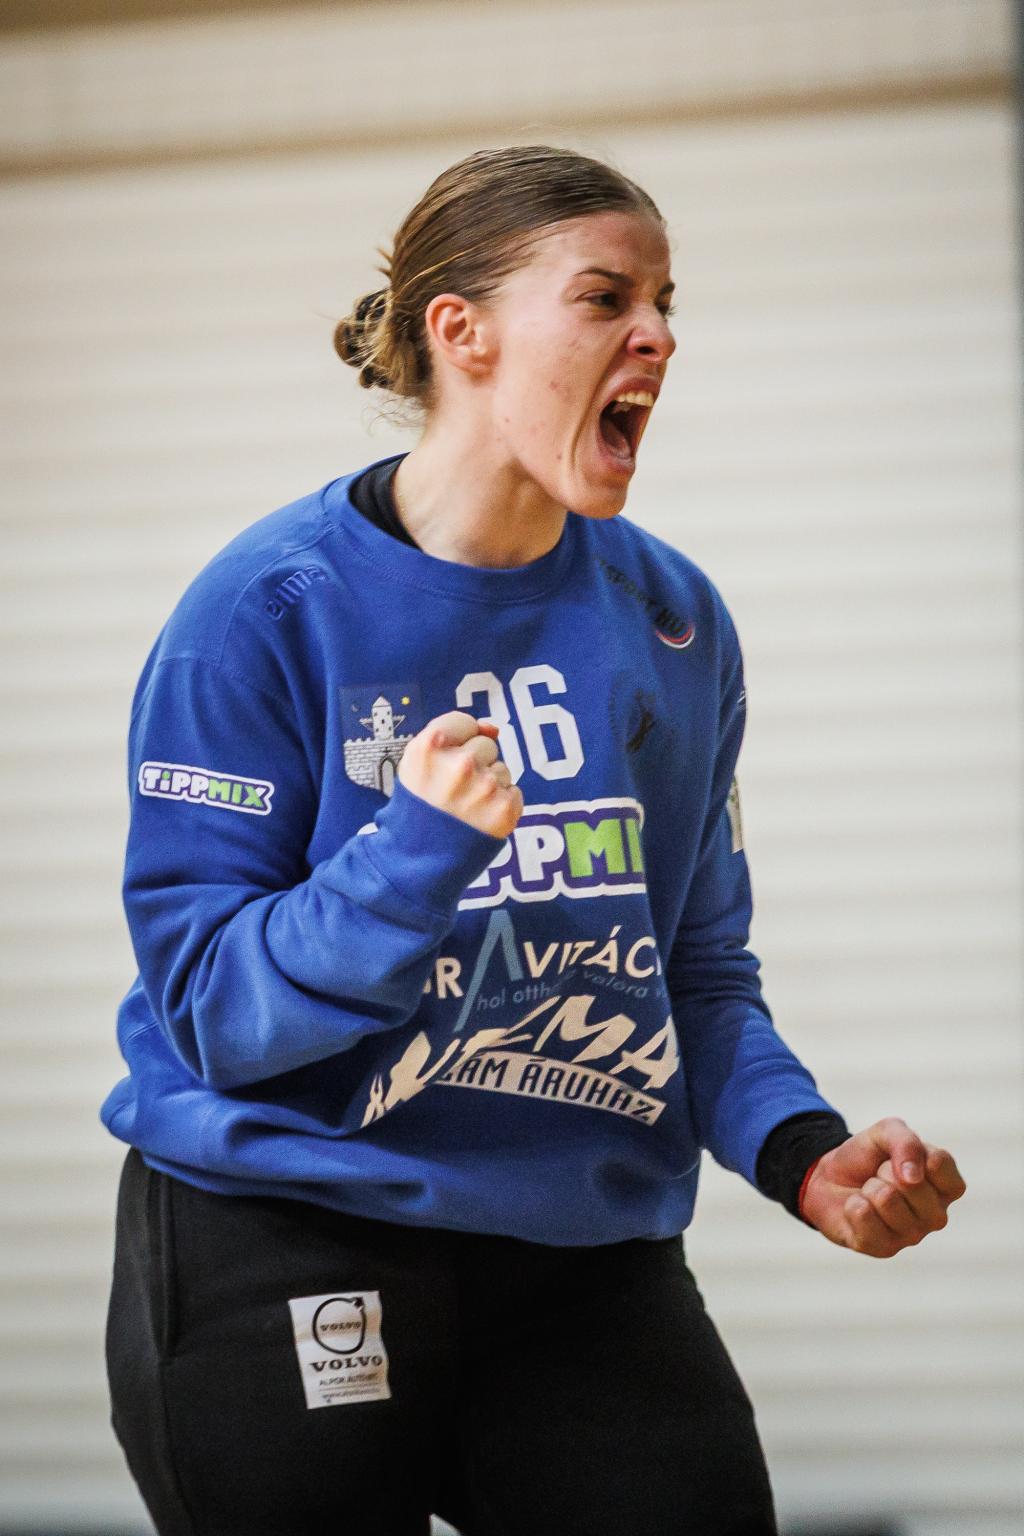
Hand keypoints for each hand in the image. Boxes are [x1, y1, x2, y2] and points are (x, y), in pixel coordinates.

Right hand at [399, 710, 523, 839]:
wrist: (418, 858)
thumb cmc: (419, 806)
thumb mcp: (417, 763)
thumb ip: (451, 735)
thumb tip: (492, 729)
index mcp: (429, 748)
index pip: (465, 722)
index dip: (458, 741)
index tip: (448, 760)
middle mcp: (460, 764)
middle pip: (486, 744)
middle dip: (475, 763)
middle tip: (454, 790)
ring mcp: (485, 787)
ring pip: (501, 769)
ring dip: (489, 785)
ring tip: (465, 807)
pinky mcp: (505, 809)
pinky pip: (513, 791)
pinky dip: (500, 805)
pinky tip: (479, 818)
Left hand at [800, 1116, 965, 1257]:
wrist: (829, 1179)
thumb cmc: (867, 1157)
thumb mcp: (886, 1132)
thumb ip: (906, 1142)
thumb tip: (913, 1178)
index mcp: (946, 1186)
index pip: (940, 1163)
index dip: (910, 1152)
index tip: (898, 1155)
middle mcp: (936, 1215)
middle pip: (912, 1185)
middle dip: (884, 1170)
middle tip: (879, 1176)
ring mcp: (912, 1236)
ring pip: (886, 1199)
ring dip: (868, 1188)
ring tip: (869, 1193)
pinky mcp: (885, 1249)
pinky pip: (863, 1215)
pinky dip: (852, 1204)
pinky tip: (858, 1208)